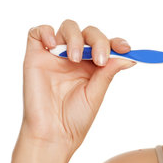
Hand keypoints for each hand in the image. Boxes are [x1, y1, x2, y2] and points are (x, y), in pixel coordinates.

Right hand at [19, 19, 134, 158]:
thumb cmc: (74, 119)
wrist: (52, 134)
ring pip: (68, 28)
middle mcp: (74, 57)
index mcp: (91, 65)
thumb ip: (108, 72)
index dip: (116, 42)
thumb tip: (128, 57)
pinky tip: (53, 45)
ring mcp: (54, 55)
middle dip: (99, 41)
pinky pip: (37, 32)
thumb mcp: (96, 93)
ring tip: (75, 59)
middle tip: (100, 59)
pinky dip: (46, 32)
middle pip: (89, 33)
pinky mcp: (35, 56)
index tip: (126, 49)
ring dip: (76, 38)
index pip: (105, 44)